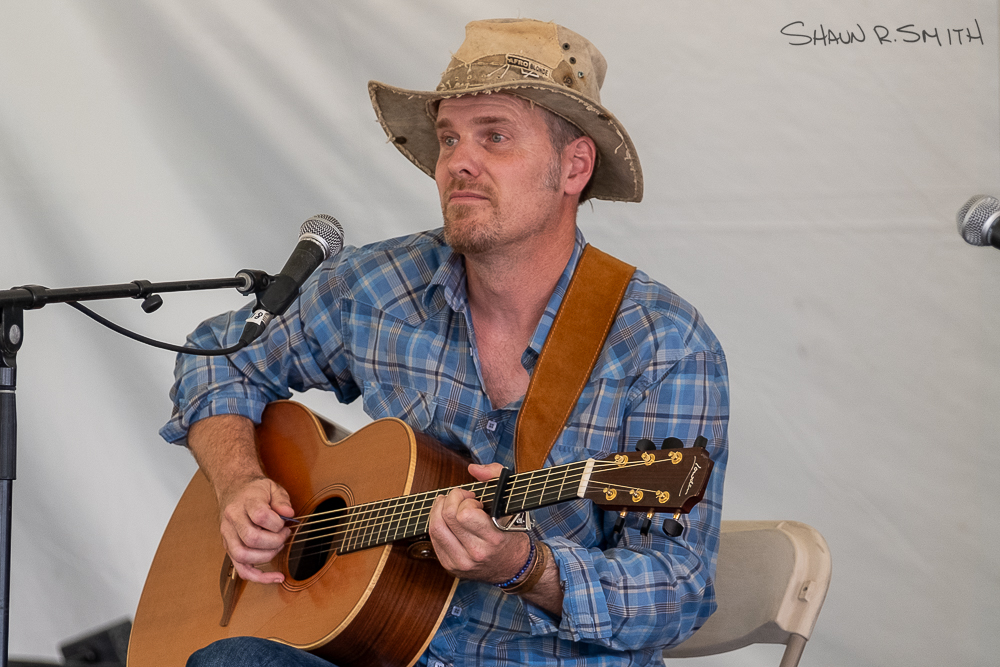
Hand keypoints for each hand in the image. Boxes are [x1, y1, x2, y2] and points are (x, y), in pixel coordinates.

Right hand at [216, 476, 293, 583]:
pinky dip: (257, 577)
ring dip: (266, 556)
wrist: (234, 488)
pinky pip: (240, 568)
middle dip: (274, 541)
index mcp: (244, 502)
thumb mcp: (272, 488)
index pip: (260, 516)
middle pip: (251, 539)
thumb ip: (282, 500)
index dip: (277, 523)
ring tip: (277, 546)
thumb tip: (289, 515)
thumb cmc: (255, 490)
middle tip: (284, 535)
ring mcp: (227, 535)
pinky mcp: (228, 547)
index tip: (284, 522)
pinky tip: (274, 577)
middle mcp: (232, 520)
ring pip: (242, 555)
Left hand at [427, 462, 530, 582]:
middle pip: (447, 517)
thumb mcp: (511, 501)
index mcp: (493, 539)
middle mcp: (476, 553)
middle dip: (452, 499)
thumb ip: (496, 476)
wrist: (514, 566)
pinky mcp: (450, 566)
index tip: (476, 501)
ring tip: (449, 504)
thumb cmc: (513, 531)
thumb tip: (473, 469)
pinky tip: (446, 519)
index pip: (465, 514)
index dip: (467, 500)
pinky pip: (433, 539)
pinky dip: (437, 523)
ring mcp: (461, 562)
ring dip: (439, 509)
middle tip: (462, 499)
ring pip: (436, 527)